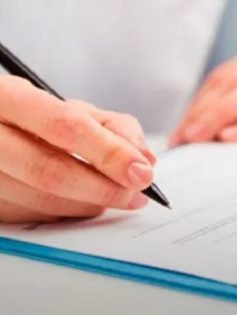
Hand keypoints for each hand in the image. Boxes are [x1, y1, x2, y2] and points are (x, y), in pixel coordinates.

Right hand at [0, 76, 156, 222]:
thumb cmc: (31, 117)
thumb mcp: (68, 107)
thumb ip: (113, 127)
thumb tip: (145, 160)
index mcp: (7, 98)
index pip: (64, 126)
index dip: (109, 153)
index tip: (142, 172)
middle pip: (49, 171)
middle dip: (103, 189)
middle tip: (136, 195)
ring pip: (39, 200)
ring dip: (87, 205)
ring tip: (111, 197)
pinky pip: (29, 216)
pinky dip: (64, 212)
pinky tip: (78, 202)